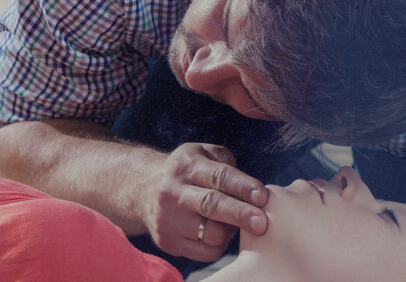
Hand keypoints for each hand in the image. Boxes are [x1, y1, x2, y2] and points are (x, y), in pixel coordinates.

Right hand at [142, 143, 268, 261]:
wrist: (142, 189)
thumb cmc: (186, 171)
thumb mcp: (201, 153)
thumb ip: (226, 162)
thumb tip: (250, 188)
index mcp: (185, 166)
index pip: (218, 176)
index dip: (243, 187)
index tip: (263, 196)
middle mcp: (173, 192)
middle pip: (211, 205)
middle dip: (240, 214)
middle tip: (262, 223)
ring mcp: (168, 219)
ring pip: (211, 234)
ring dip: (231, 231)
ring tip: (234, 222)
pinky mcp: (167, 242)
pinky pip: (206, 252)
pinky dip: (220, 245)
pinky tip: (218, 233)